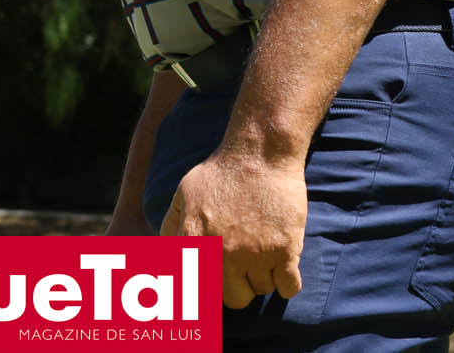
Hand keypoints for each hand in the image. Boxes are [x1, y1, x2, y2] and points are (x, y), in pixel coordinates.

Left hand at [160, 149, 306, 308]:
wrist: (259, 153)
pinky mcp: (284, 251)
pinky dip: (288, 280)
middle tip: (245, 262)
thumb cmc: (221, 172)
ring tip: (263, 249)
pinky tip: (284, 261)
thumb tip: (165, 260)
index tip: (220, 281)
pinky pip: (288, 288)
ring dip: (264, 276)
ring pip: (262, 290)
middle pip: (234, 298)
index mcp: (193, 243)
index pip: (198, 293)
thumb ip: (170, 229)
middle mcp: (221, 254)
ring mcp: (253, 255)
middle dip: (240, 284)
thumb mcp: (184, 195)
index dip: (212, 289)